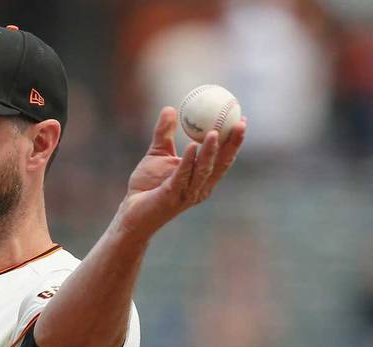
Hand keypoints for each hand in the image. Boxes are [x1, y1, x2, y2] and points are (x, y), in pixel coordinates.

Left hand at [116, 106, 245, 238]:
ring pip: (203, 170)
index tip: (242, 120)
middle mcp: (200, 187)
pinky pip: (181, 176)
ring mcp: (187, 193)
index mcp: (202, 178)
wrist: (131, 211)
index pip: (223, 158)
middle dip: (233, 145)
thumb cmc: (147, 185)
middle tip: (239, 123)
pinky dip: (187, 161)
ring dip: (210, 151)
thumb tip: (170, 108)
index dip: (234, 141)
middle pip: (221, 164)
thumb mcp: (158, 154)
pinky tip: (191, 146)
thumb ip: (165, 133)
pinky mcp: (172, 196)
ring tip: (214, 132)